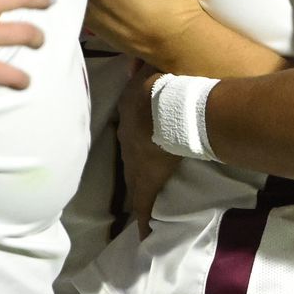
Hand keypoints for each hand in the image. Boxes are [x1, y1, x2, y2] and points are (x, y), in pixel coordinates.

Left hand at [117, 65, 179, 235]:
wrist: (166, 108)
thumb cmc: (162, 88)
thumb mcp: (150, 73)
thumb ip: (143, 67)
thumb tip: (134, 58)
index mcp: (130, 117)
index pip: (128, 130)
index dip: (132, 136)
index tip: (137, 142)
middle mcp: (127, 142)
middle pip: (128, 156)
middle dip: (133, 164)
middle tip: (138, 177)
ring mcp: (135, 163)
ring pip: (134, 181)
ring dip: (137, 191)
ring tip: (139, 208)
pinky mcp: (147, 181)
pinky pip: (143, 205)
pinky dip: (143, 219)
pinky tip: (142, 235)